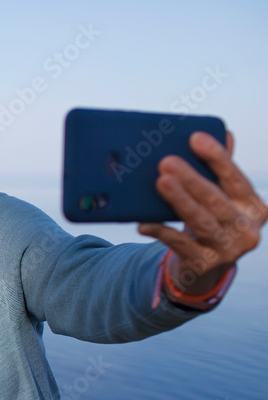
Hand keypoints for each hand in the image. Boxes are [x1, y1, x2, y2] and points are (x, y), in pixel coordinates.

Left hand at [138, 131, 265, 293]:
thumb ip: (220, 170)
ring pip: (200, 222)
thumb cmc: (210, 221)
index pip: (236, 179)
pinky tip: (144, 223)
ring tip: (160, 183)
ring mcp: (228, 250)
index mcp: (254, 207)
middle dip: (191, 179)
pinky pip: (180, 244)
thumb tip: (225, 132)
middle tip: (167, 161)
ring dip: (179, 201)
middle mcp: (247, 229)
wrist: (204, 267)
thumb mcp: (219, 198)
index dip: (217, 158)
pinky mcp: (205, 265)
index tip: (196, 138)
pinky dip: (162, 232)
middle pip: (216, 200)